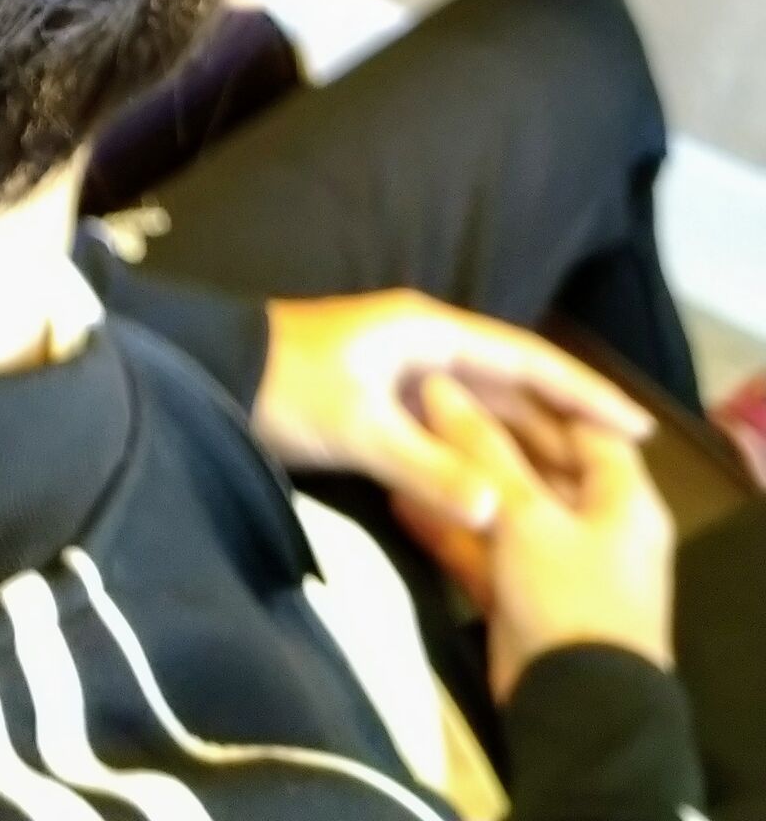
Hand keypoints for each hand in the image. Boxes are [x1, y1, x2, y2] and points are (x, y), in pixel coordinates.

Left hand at [255, 290, 651, 530]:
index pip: (524, 359)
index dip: (582, 392)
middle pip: (508, 387)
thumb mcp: (359, 428)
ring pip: (479, 412)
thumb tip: (500, 512)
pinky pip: (448, 430)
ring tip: (572, 492)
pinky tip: (502, 493)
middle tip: (613, 477)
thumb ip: (430, 469)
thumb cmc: (283, 387)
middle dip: (559, 428)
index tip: (636, 425)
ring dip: (521, 446)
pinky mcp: (377, 403)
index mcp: (426, 332)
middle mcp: (421, 344)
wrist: (208, 376)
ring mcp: (398, 373)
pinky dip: (479, 458)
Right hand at [404, 373, 674, 699]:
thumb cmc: (567, 594)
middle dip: (482, 432)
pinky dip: (449, 528)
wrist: (574, 711)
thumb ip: (480, 447)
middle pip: (539, 462)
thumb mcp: (523, 513)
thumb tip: (439, 384)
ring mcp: (559, 563)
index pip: (585, 424)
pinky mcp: (524, 597)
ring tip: (403, 437)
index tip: (475, 360)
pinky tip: (398, 500)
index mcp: (622, 498)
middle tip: (426, 395)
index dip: (534, 390)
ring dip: (458, 478)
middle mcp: (597, 524)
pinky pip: (485, 548)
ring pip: (505, 506)